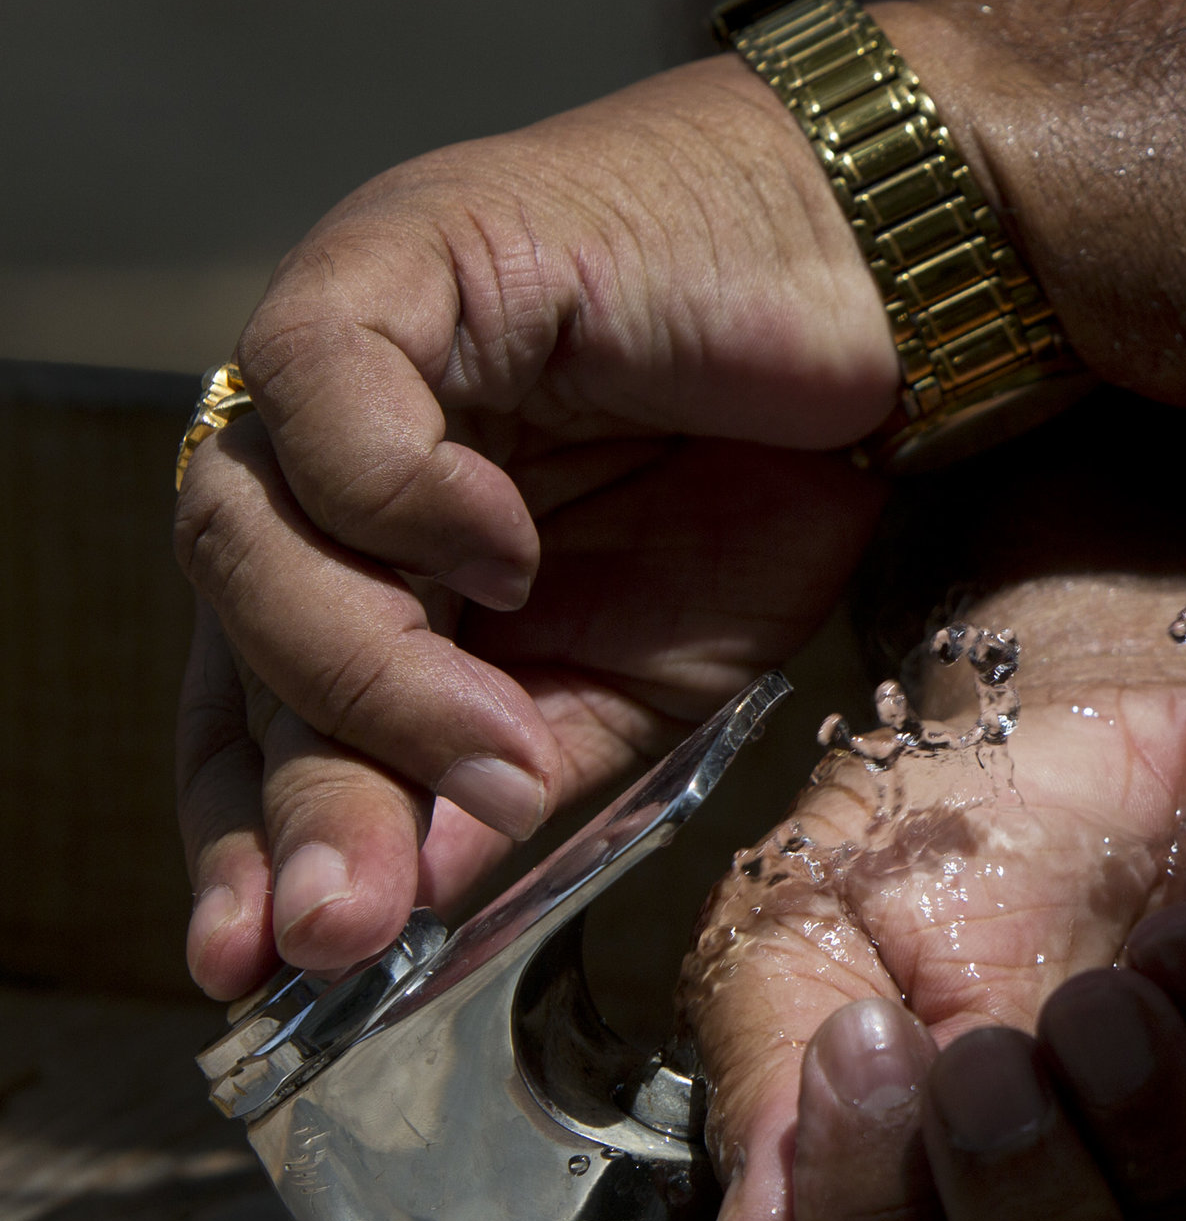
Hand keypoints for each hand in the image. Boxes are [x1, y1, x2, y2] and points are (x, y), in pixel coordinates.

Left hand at [172, 54, 898, 997]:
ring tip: (491, 748)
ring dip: (359, 675)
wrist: (910, 285)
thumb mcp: (654, 678)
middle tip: (340, 929)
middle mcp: (342, 458)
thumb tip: (408, 906)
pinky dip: (399, 496)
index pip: (260, 709)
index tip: (271, 967)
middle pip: (241, 641)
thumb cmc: (794, 465)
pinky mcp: (402, 253)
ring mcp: (360, 352)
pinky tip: (503, 552)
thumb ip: (526, 769)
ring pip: (249, 531)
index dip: (255, 833)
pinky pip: (321, 387)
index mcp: (388, 559)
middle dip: (300, 797)